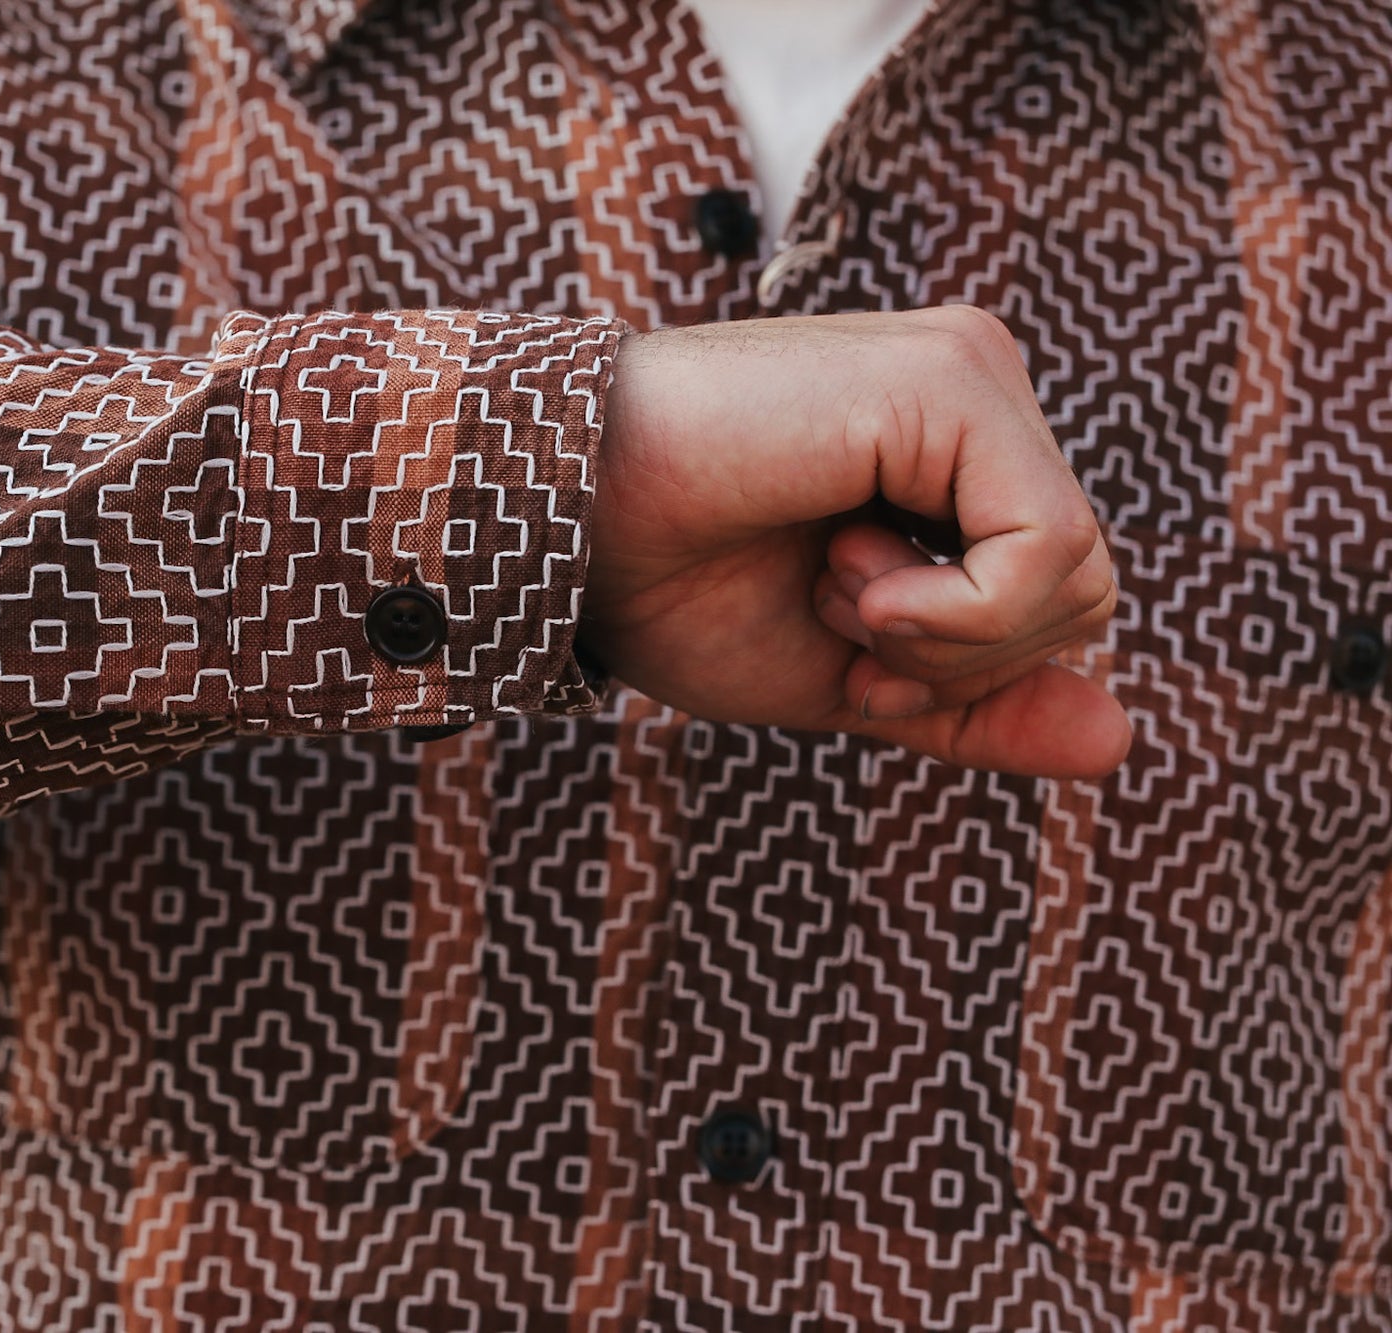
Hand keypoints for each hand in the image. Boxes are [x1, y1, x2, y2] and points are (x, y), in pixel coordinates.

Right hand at [582, 306, 1129, 778]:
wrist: (566, 524)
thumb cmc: (677, 588)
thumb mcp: (853, 677)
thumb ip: (978, 704)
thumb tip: (1120, 742)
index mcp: (953, 455)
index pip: (1056, 601)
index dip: (965, 673)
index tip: (854, 664)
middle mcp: (977, 397)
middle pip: (1084, 595)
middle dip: (958, 661)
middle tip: (838, 619)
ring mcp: (970, 374)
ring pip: (1078, 576)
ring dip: (940, 633)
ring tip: (829, 579)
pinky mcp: (954, 378)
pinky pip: (1046, 549)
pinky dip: (953, 612)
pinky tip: (845, 570)